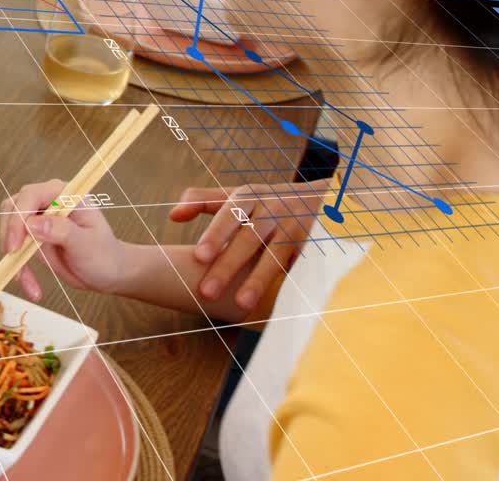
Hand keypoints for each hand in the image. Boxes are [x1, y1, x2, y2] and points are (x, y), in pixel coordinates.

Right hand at [0, 180, 128, 300]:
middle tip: (12, 257)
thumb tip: (32, 224)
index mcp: (65, 194)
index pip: (31, 196)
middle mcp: (49, 202)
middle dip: (9, 233)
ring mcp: (39, 219)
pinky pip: (15, 248)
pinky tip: (31, 287)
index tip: (16, 245)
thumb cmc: (104, 255)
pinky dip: (19, 267)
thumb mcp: (86, 244)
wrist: (108, 273)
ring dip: (11, 253)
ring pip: (9, 227)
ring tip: (24, 279)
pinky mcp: (33, 237)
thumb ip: (62, 231)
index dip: (19, 217)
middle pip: (14, 207)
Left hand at [170, 180, 327, 311]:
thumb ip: (203, 201)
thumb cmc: (268, 202)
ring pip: (274, 256)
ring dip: (257, 280)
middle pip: (248, 240)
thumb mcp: (239, 194)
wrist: (326, 198)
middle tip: (206, 291)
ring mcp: (296, 228)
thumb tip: (172, 216)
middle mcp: (272, 211)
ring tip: (239, 304)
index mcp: (249, 198)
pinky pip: (301, 266)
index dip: (215, 235)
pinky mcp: (315, 246)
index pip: (229, 215)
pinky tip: (279, 304)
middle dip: (227, 266)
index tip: (199, 256)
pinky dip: (290, 284)